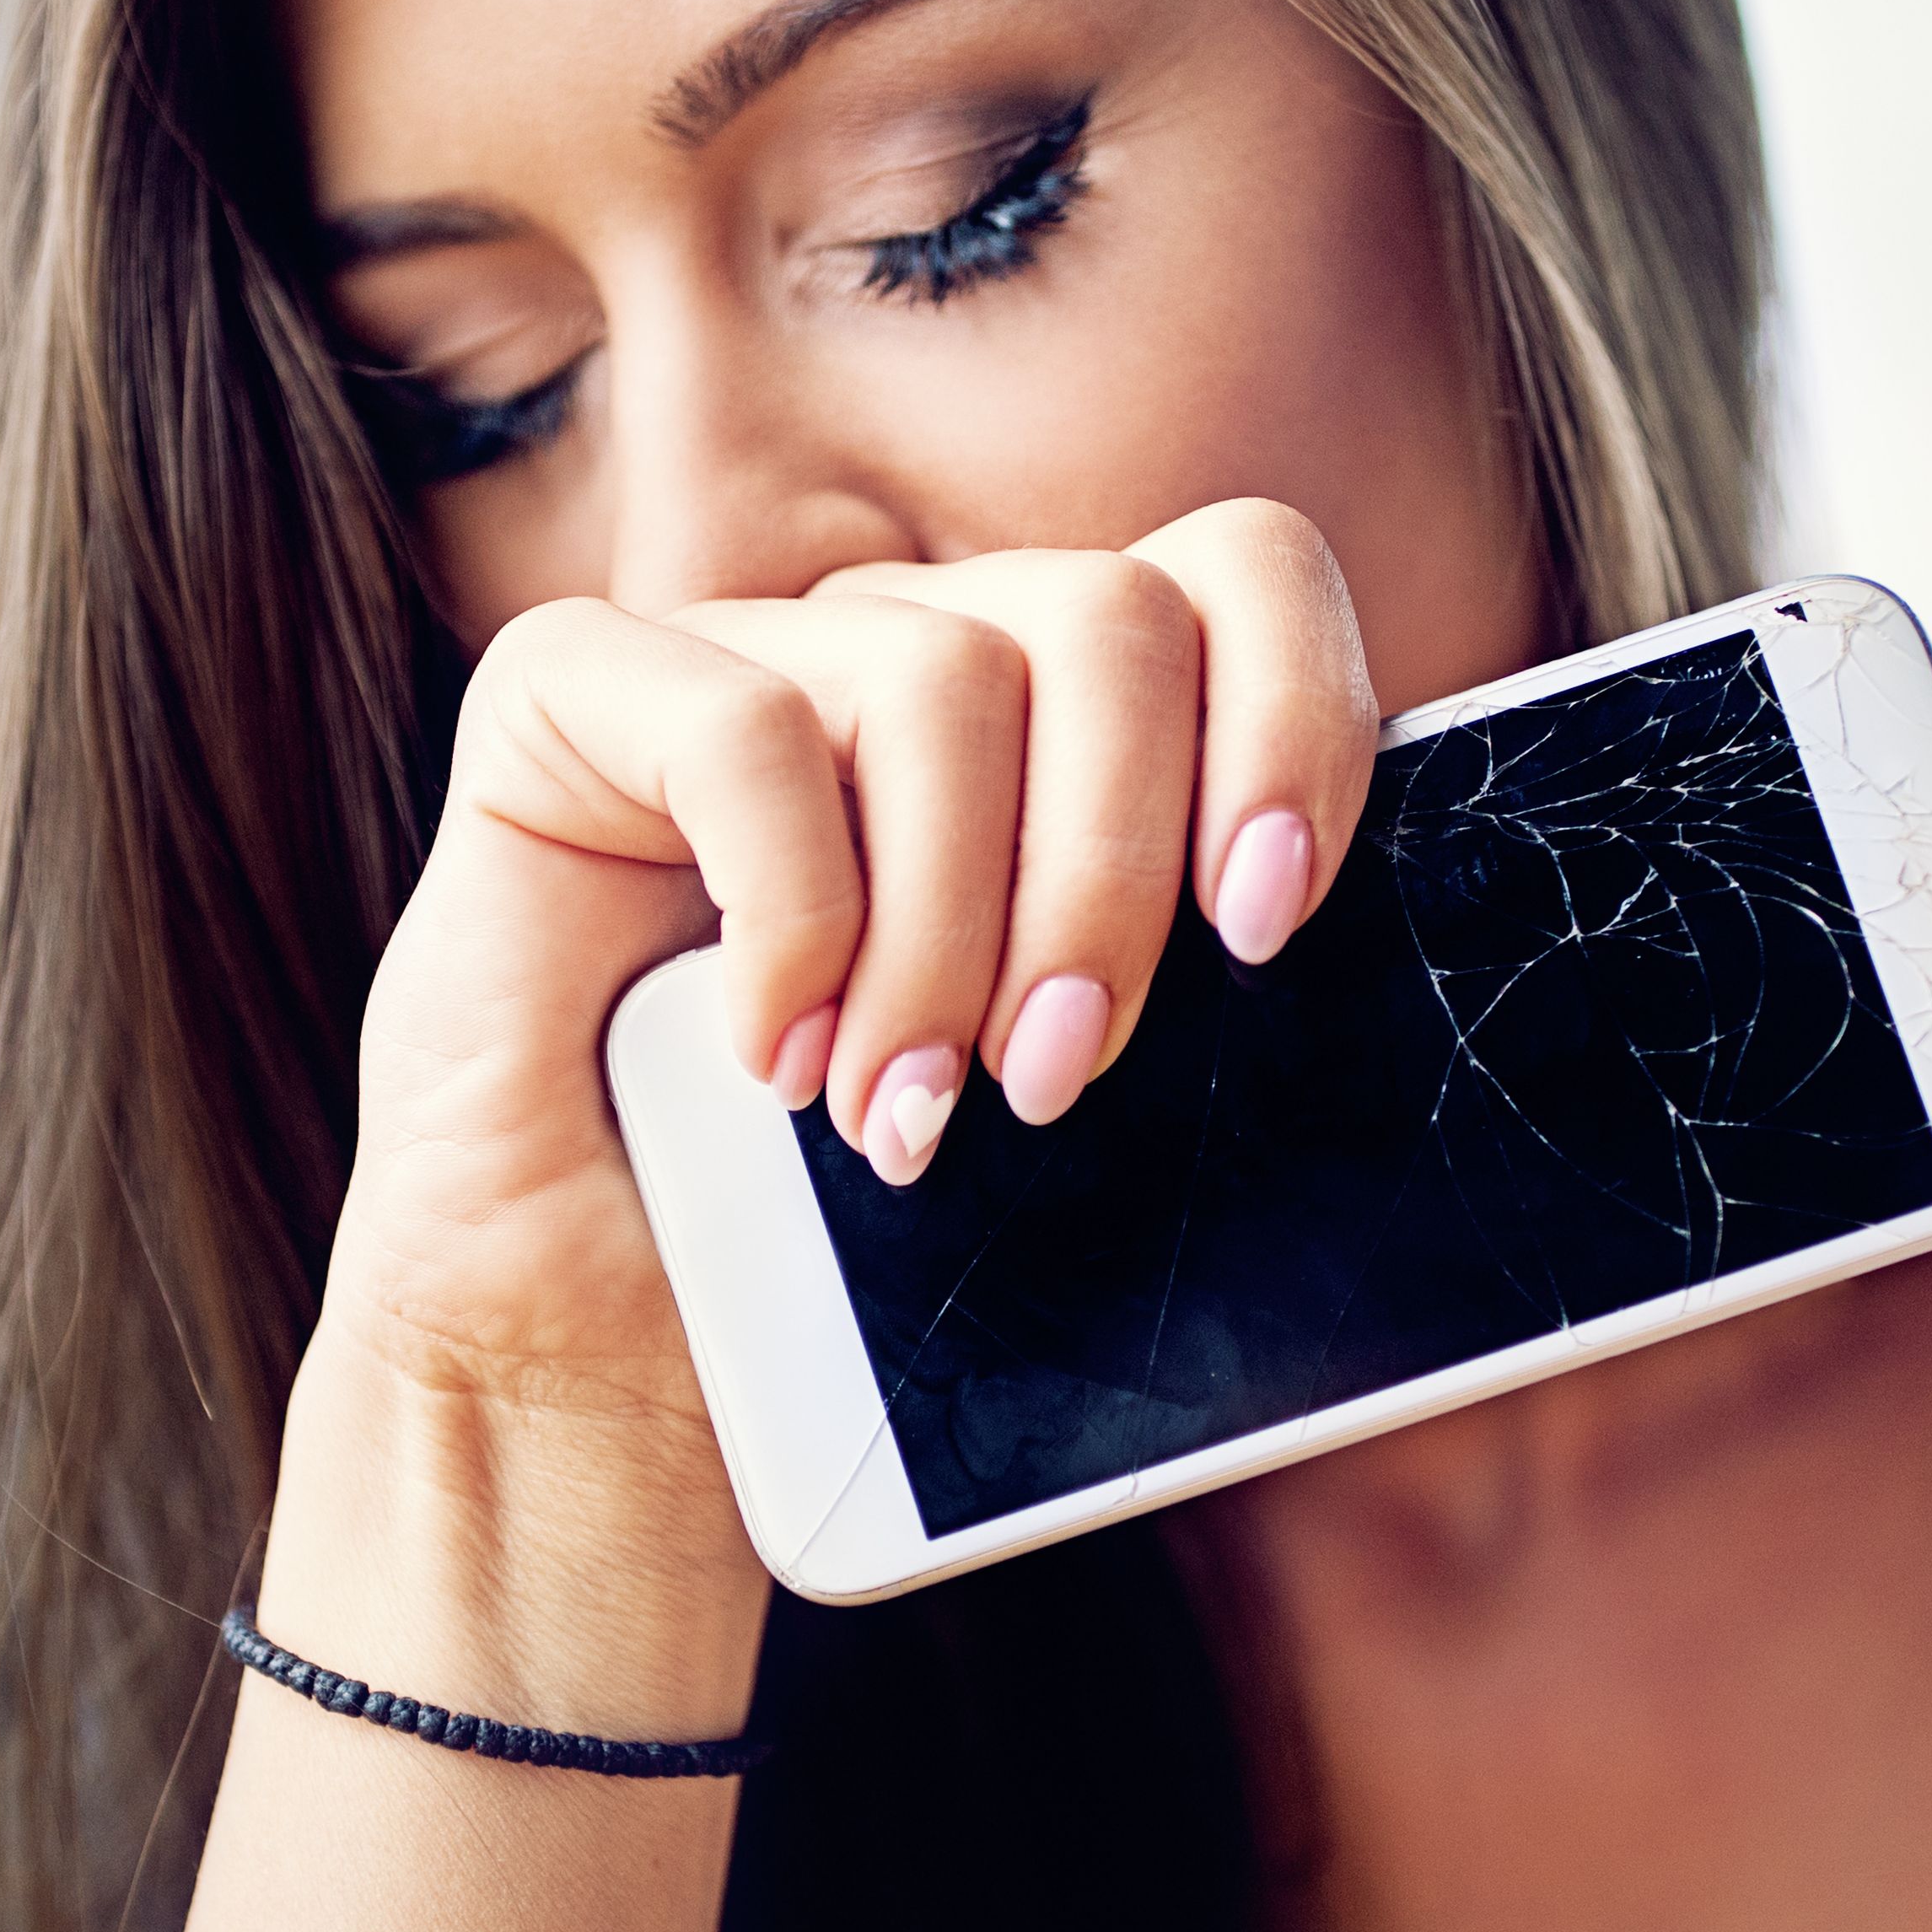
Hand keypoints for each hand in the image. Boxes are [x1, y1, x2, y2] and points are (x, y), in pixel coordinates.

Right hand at [282, 500, 1380, 1709]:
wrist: (608, 1355)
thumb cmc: (860, 1246)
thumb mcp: (1087, 1111)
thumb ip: (1212, 1002)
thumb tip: (1358, 971)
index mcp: (1058, 718)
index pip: (1237, 575)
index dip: (1289, 718)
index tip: (1265, 923)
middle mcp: (912, 646)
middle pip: (1109, 617)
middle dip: (1112, 872)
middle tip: (1057, 1079)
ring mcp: (745, 655)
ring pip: (944, 677)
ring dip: (947, 937)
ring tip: (904, 1117)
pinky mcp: (573, 697)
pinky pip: (747, 727)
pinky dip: (791, 919)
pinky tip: (768, 1060)